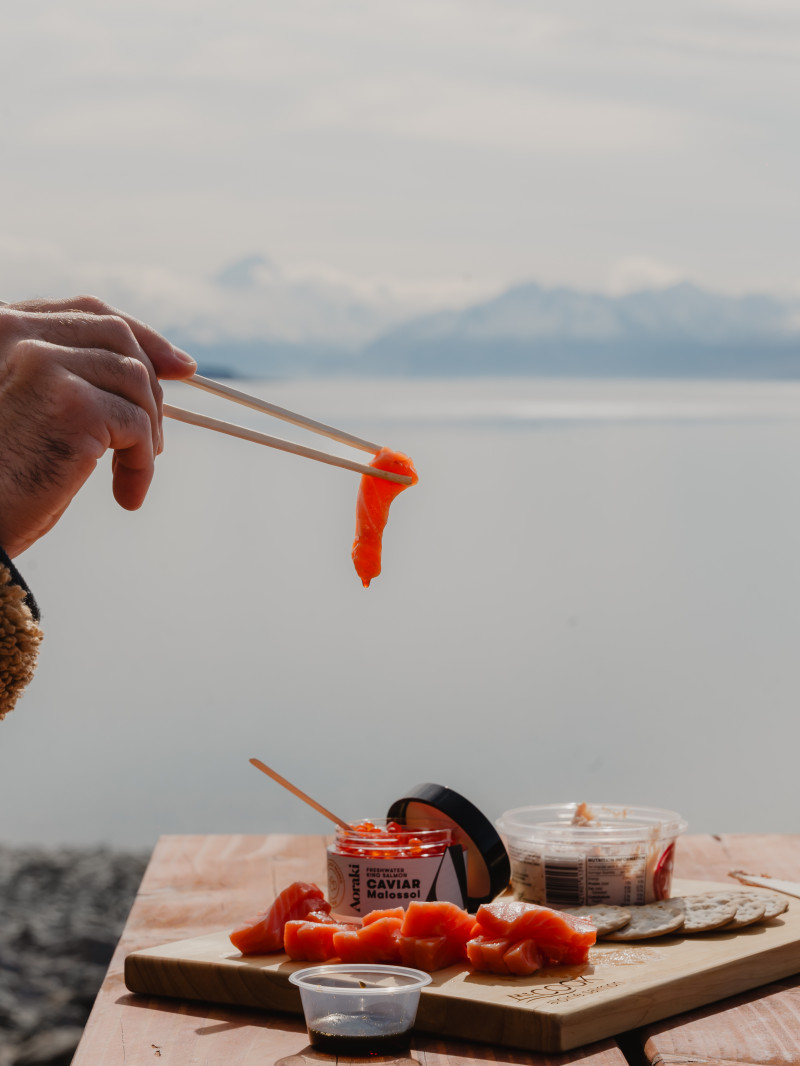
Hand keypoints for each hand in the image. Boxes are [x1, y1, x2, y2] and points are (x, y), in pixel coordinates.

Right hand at [0, 295, 196, 556]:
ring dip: (146, 431)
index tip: (179, 366)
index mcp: (3, 327)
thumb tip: (173, 364)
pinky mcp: (72, 403)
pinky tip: (126, 492)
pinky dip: (141, 462)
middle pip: (118, 337)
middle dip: (151, 386)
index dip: (141, 335)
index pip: (88, 312)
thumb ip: (78, 373)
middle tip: (157, 440)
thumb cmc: (2, 477)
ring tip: (131, 472)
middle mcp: (16, 333)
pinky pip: (137, 425)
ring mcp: (44, 363)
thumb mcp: (35, 407)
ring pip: (135, 381)